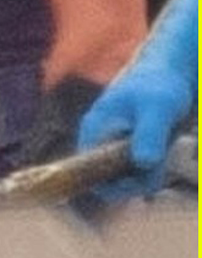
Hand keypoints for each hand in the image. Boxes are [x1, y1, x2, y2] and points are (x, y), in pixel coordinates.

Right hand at [77, 64, 193, 200]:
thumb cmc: (160, 84)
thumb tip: (143, 163)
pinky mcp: (130, 150)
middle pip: (109, 181)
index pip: (86, 171)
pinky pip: (139, 173)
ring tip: (166, 147)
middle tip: (160, 162)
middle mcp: (100, 141)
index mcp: (95, 128)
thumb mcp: (158, 106)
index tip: (136, 182)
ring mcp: (115, 147)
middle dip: (138, 180)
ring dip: (150, 174)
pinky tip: (165, 149)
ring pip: (128, 179)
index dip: (106, 184)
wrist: (172, 72)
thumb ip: (150, 133)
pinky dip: (154, 169)